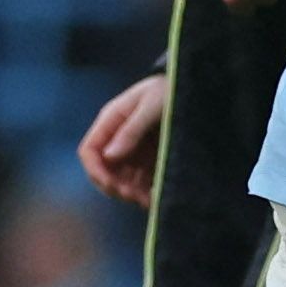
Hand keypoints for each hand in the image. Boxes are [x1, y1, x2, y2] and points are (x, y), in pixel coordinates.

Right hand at [78, 75, 167, 207]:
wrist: (195, 85)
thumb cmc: (170, 88)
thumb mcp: (152, 104)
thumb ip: (132, 129)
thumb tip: (110, 156)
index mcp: (111, 120)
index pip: (89, 151)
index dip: (96, 170)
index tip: (111, 184)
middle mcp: (117, 137)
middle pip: (104, 170)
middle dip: (115, 186)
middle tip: (134, 196)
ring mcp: (133, 149)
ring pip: (122, 179)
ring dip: (131, 193)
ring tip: (149, 200)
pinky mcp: (149, 158)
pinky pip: (141, 180)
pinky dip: (146, 191)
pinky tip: (157, 197)